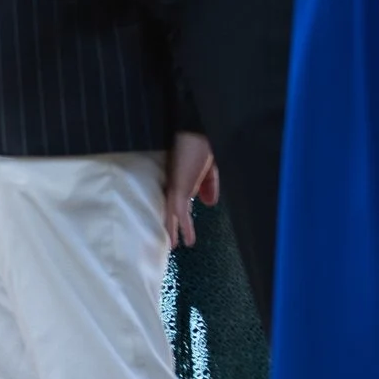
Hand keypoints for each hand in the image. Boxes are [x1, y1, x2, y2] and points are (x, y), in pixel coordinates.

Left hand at [164, 131, 217, 248]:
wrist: (196, 132)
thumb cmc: (201, 145)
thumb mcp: (209, 169)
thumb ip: (208, 185)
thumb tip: (209, 204)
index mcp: (181, 179)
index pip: (179, 201)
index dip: (179, 216)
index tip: (182, 229)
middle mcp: (175, 184)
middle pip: (170, 208)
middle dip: (171, 225)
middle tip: (170, 243)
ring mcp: (175, 186)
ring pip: (171, 213)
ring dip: (172, 230)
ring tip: (171, 246)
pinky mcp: (178, 188)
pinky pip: (179, 212)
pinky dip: (182, 227)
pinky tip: (186, 241)